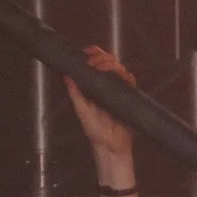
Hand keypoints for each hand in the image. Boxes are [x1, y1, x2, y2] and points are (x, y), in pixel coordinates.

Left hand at [66, 43, 138, 174]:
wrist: (110, 146)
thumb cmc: (95, 130)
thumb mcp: (81, 111)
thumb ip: (75, 94)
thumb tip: (66, 76)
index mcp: (95, 86)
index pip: (96, 64)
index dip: (94, 54)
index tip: (87, 50)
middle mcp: (108, 85)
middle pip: (109, 62)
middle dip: (101, 56)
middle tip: (92, 61)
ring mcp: (119, 90)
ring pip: (119, 68)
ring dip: (111, 64)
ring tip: (100, 67)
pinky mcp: (130, 96)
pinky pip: (130, 81)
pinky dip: (125, 75)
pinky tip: (119, 75)